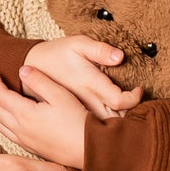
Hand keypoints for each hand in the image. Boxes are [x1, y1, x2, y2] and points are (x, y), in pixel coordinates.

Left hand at [0, 65, 91, 169]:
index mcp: (24, 113)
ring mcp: (25, 140)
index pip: (1, 95)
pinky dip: (1, 125)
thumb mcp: (59, 95)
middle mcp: (20, 128)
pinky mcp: (32, 148)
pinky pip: (8, 134)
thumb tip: (23, 69)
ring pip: (0, 124)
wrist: (89, 149)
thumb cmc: (77, 121)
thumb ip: (39, 81)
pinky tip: (4, 123)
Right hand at [23, 34, 142, 120]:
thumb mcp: (77, 43)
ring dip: (120, 121)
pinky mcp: (74, 117)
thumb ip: (99, 50)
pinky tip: (114, 117)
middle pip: (117, 119)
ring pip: (106, 125)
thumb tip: (120, 57)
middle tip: (139, 102)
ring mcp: (79, 112)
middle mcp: (86, 102)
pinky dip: (107, 124)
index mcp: (89, 85)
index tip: (139, 89)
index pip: (120, 101)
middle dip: (132, 114)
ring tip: (131, 110)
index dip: (134, 98)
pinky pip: (95, 126)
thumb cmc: (58, 53)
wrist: (30, 69)